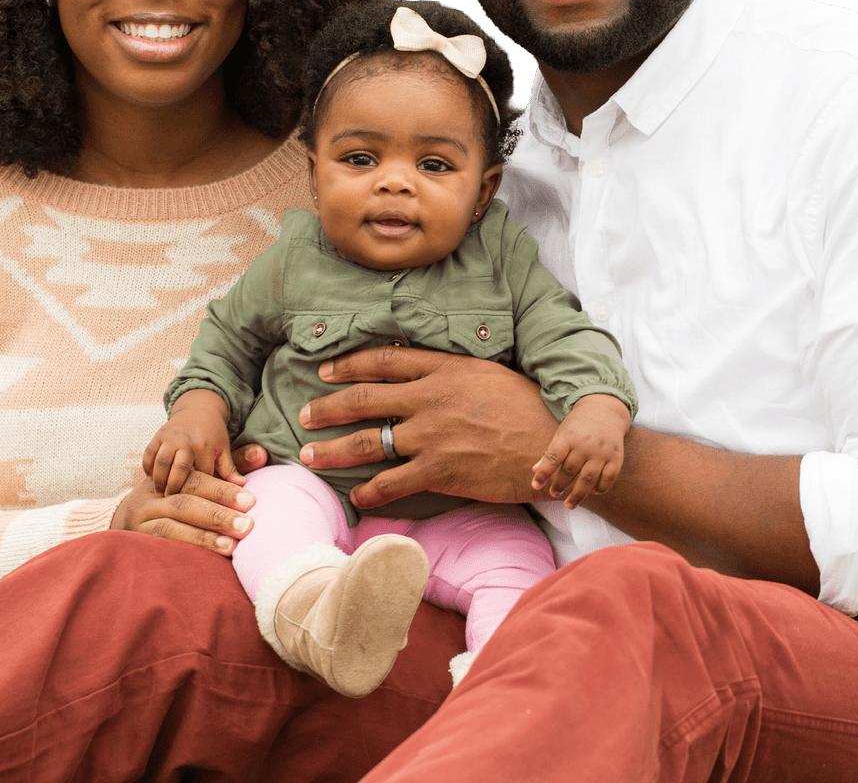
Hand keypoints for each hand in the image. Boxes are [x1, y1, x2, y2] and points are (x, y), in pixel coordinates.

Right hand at [112, 443, 269, 556]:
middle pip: (184, 503)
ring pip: (170, 527)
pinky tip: (205, 562)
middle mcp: (151, 497)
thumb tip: (261, 453)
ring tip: (231, 547)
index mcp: (167, 476)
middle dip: (217, 515)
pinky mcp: (136, 542)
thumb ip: (227, 467)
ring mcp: (140, 521)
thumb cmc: (170, 495)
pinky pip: (158, 548)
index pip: (195, 481)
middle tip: (247, 526)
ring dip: (202, 537)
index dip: (222, 490)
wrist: (121, 516)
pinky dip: (183, 553)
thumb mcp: (195, 478)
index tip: (250, 501)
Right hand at [143, 390, 236, 494]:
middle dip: (174, 489)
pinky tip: (150, 478)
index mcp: (204, 447)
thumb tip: (243, 487)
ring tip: (159, 494)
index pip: (201, 476)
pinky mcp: (158, 435)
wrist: (199, 408)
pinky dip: (147, 467)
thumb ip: (229, 469)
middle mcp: (186, 442)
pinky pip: (149, 454)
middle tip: (170, 504)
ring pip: (161, 463)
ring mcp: (170, 438)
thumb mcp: (223, 449)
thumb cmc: (213, 433)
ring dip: (159, 480)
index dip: (198, 493)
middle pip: (178, 471)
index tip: (196, 507)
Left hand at [295, 347, 558, 509]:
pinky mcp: (442, 471)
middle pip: (364, 398)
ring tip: (309, 456)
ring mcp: (433, 436)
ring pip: (369, 442)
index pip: (382, 361)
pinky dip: (370, 491)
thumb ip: (447, 372)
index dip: (347, 366)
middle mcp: (431, 399)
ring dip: (333, 450)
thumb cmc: (525, 406)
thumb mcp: (484, 373)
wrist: (554, 442)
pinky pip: (393, 483)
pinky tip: (355, 496)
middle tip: (303, 415)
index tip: (324, 372)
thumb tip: (414, 370)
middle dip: (327, 408)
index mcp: (442, 369)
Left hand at [530, 393, 630, 508]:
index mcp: (568, 437)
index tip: (536, 486)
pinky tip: (594, 493)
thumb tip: (534, 471)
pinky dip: (602, 488)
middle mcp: (585, 445)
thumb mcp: (561, 433)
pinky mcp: (616, 457)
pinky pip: (609, 478)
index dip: (543, 473)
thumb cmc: (578, 426)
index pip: (553, 458)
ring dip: (578, 495)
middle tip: (554, 494)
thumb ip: (550, 453)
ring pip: (589, 479)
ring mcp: (602, 452)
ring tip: (569, 504)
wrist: (605, 411)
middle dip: (560, 486)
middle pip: (570, 471)